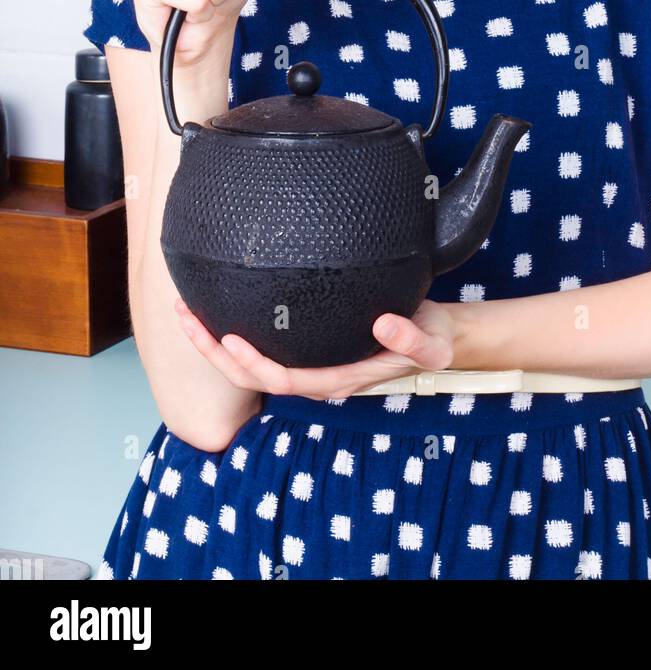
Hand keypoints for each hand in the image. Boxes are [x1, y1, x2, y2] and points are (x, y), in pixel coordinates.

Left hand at [173, 296, 457, 398]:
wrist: (433, 334)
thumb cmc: (430, 339)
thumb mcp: (433, 341)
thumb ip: (413, 338)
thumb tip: (384, 324)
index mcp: (337, 379)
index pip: (283, 379)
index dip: (252, 363)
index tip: (228, 339)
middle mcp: (315, 376)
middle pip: (251, 376)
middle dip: (212, 350)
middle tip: (184, 314)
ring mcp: (308, 363)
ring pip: (249, 363)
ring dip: (211, 341)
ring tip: (184, 309)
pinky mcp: (305, 347)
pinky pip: (261, 346)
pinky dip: (231, 331)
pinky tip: (216, 305)